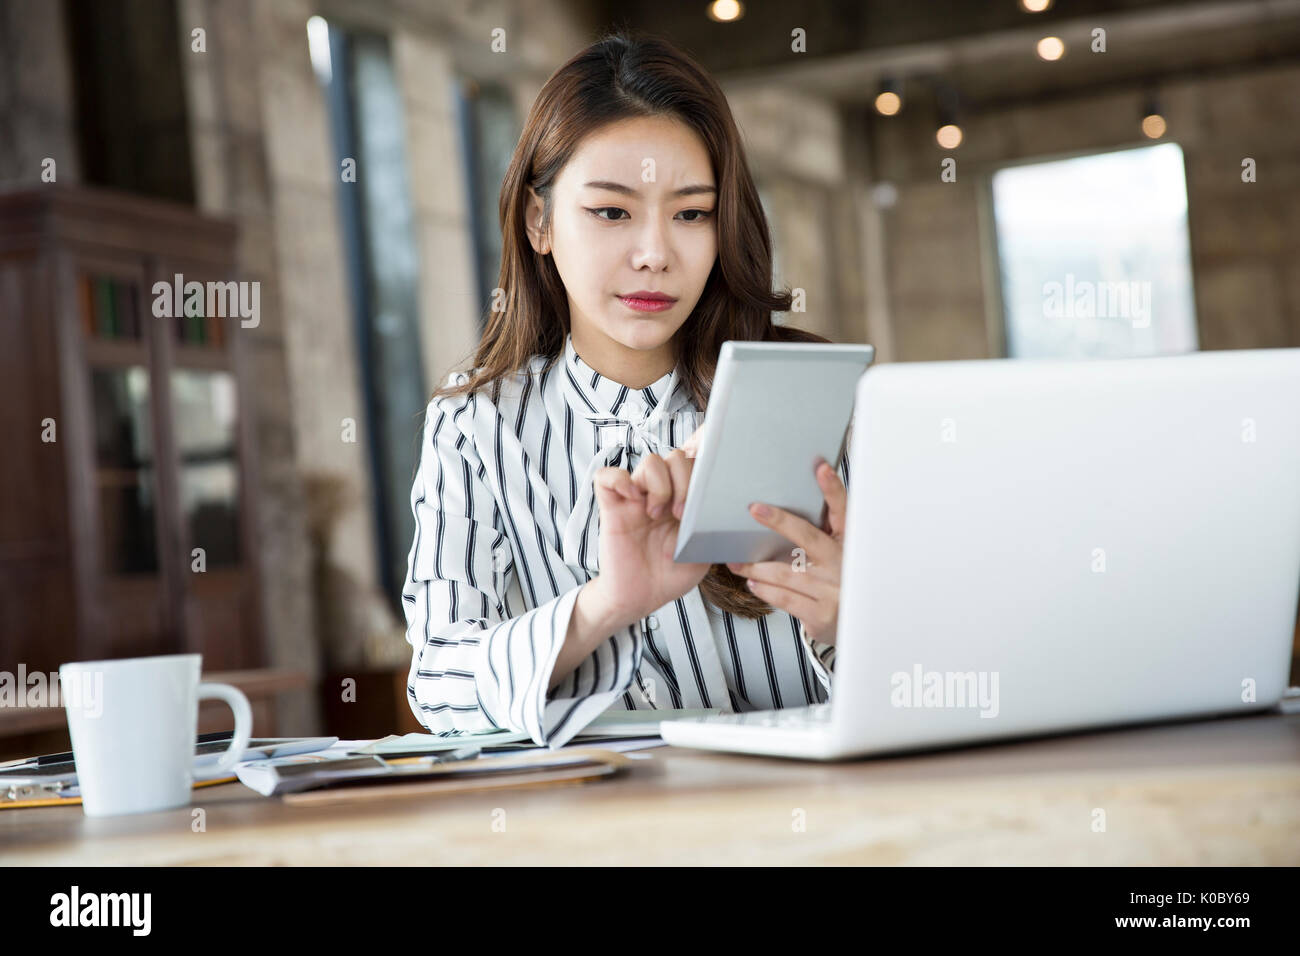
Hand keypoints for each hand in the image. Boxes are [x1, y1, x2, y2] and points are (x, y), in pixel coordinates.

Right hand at [589, 425, 708, 623]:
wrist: (641, 598)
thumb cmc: (670, 575)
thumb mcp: (704, 552)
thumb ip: (714, 528)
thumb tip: (731, 510)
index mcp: (682, 500)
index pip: (694, 465)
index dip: (701, 476)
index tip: (702, 505)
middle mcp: (660, 493)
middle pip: (674, 457)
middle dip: (683, 481)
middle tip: (680, 514)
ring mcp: (635, 498)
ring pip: (649, 461)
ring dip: (659, 484)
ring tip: (656, 513)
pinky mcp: (612, 507)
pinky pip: (605, 476)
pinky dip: (619, 479)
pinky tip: (631, 498)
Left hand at [726, 456, 846, 644]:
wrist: (855, 625)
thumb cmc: (839, 582)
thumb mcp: (840, 556)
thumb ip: (823, 534)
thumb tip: (788, 506)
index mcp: (848, 544)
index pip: (842, 511)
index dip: (833, 489)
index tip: (821, 468)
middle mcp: (841, 564)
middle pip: (807, 537)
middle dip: (780, 521)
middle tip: (754, 509)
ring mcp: (831, 590)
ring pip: (785, 572)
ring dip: (756, 566)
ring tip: (736, 562)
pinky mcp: (820, 614)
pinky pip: (784, 598)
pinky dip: (765, 590)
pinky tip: (752, 582)